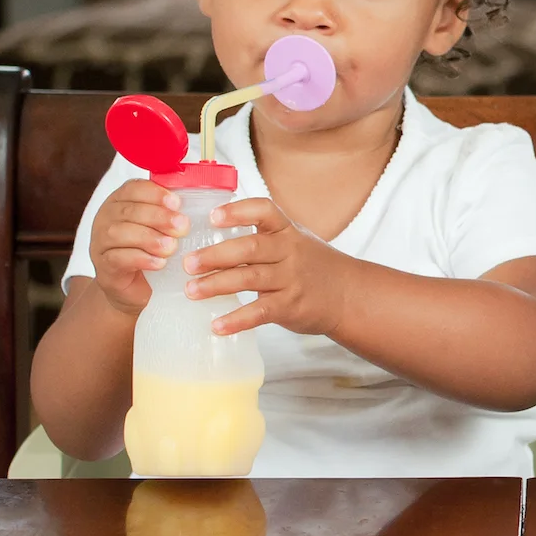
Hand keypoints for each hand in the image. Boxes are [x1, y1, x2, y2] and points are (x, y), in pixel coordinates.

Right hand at [88, 180, 189, 315]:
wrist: (132, 289)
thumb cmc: (148, 251)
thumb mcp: (159, 227)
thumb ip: (170, 213)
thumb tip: (198, 203)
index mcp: (120, 202)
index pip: (133, 188)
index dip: (155, 193)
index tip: (177, 203)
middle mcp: (106, 219)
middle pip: (129, 210)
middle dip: (158, 217)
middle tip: (183, 226)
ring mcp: (100, 243)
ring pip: (120, 233)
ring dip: (149, 238)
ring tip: (171, 247)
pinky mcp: (103, 268)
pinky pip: (118, 259)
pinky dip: (141, 259)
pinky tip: (159, 263)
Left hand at [181, 198, 355, 335]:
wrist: (347, 294)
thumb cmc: (311, 264)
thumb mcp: (294, 239)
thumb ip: (262, 236)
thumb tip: (212, 235)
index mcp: (287, 230)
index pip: (264, 210)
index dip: (238, 211)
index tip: (212, 216)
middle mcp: (289, 251)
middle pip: (250, 247)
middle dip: (215, 255)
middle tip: (187, 263)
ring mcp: (291, 279)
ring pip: (250, 278)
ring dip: (217, 285)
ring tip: (191, 291)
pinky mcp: (291, 306)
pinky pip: (260, 312)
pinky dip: (236, 320)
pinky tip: (216, 325)